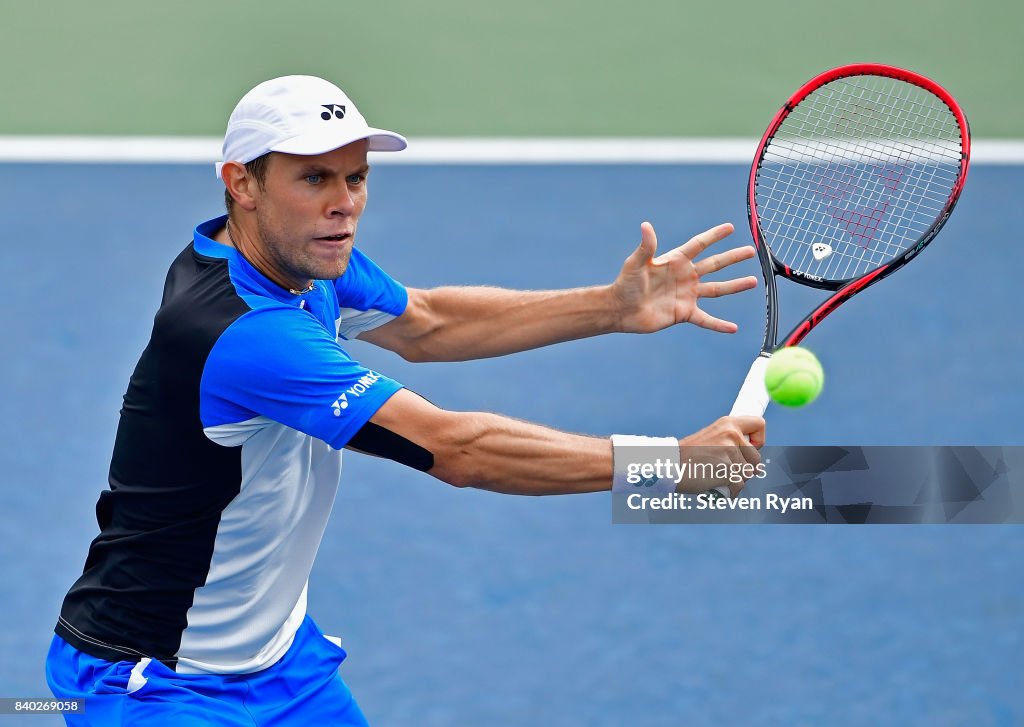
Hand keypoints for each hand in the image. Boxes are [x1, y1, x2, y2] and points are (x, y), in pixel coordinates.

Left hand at [612, 221, 757, 333]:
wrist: (621, 310)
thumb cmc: (626, 284)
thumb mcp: (636, 263)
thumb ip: (646, 246)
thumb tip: (645, 225)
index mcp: (676, 260)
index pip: (699, 245)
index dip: (714, 236)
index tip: (730, 227)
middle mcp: (685, 276)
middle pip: (714, 264)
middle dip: (733, 257)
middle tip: (751, 251)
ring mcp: (687, 294)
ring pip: (716, 289)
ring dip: (735, 286)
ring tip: (753, 281)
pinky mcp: (684, 313)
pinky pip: (706, 319)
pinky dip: (719, 324)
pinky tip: (733, 328)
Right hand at [675, 415, 765, 495]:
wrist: (668, 464)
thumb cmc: (688, 455)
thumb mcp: (711, 438)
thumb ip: (732, 443)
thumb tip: (756, 463)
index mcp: (728, 424)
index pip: (759, 424)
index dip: (758, 440)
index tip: (749, 448)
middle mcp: (731, 435)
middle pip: (756, 459)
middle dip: (744, 468)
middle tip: (722, 468)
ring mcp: (729, 453)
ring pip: (747, 475)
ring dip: (734, 480)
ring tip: (714, 475)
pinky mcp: (727, 471)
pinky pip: (738, 486)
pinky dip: (729, 491)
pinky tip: (714, 485)